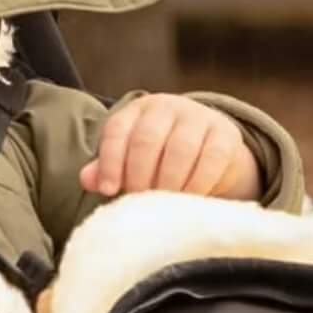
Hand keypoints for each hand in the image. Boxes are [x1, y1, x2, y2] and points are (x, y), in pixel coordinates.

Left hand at [79, 96, 261, 200]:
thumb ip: (108, 168)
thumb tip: (87, 179)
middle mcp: (167, 107)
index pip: (117, 130)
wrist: (208, 151)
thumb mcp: (130, 160)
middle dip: (139, 176)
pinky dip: (197, 184)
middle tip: (139, 201)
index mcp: (137, 111)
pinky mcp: (225, 134)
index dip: (110, 162)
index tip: (109, 190)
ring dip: (168, 182)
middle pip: (147, 139)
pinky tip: (188, 200)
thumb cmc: (160, 158)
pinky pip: (211, 159)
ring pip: (180, 149)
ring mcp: (198, 117)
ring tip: (162, 205)